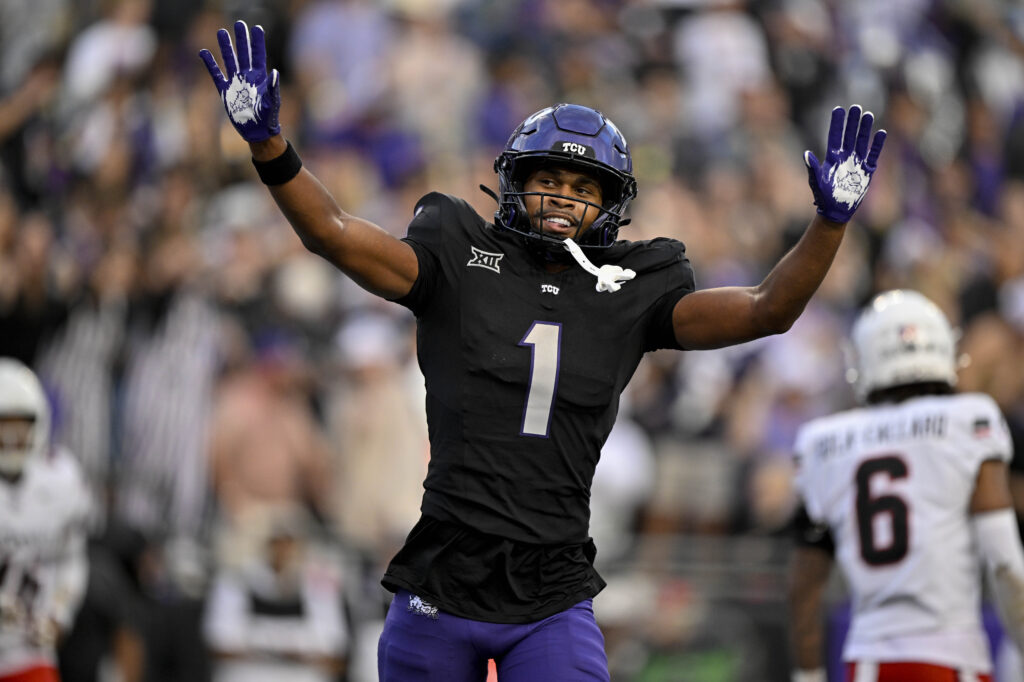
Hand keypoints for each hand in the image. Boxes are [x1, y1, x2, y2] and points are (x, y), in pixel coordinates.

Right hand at [199, 21, 280, 141]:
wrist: (257, 132)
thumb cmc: (268, 118)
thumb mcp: (272, 102)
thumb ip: (273, 88)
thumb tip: (274, 72)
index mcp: (260, 77)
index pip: (258, 55)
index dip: (257, 42)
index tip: (256, 28)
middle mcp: (247, 77)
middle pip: (244, 53)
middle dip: (242, 39)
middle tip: (239, 24)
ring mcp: (236, 83)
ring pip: (230, 60)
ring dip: (226, 47)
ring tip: (221, 32)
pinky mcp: (225, 91)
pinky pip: (216, 75)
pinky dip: (210, 64)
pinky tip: (203, 52)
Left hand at [804, 105, 885, 223]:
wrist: (836, 211)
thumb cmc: (824, 197)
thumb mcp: (817, 182)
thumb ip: (813, 168)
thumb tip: (806, 155)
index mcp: (832, 158)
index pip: (835, 137)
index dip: (837, 124)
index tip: (838, 109)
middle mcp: (845, 158)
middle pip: (849, 136)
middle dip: (852, 122)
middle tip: (856, 107)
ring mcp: (856, 163)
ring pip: (861, 142)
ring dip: (864, 129)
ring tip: (868, 114)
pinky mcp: (867, 172)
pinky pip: (873, 155)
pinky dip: (877, 145)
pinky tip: (881, 133)